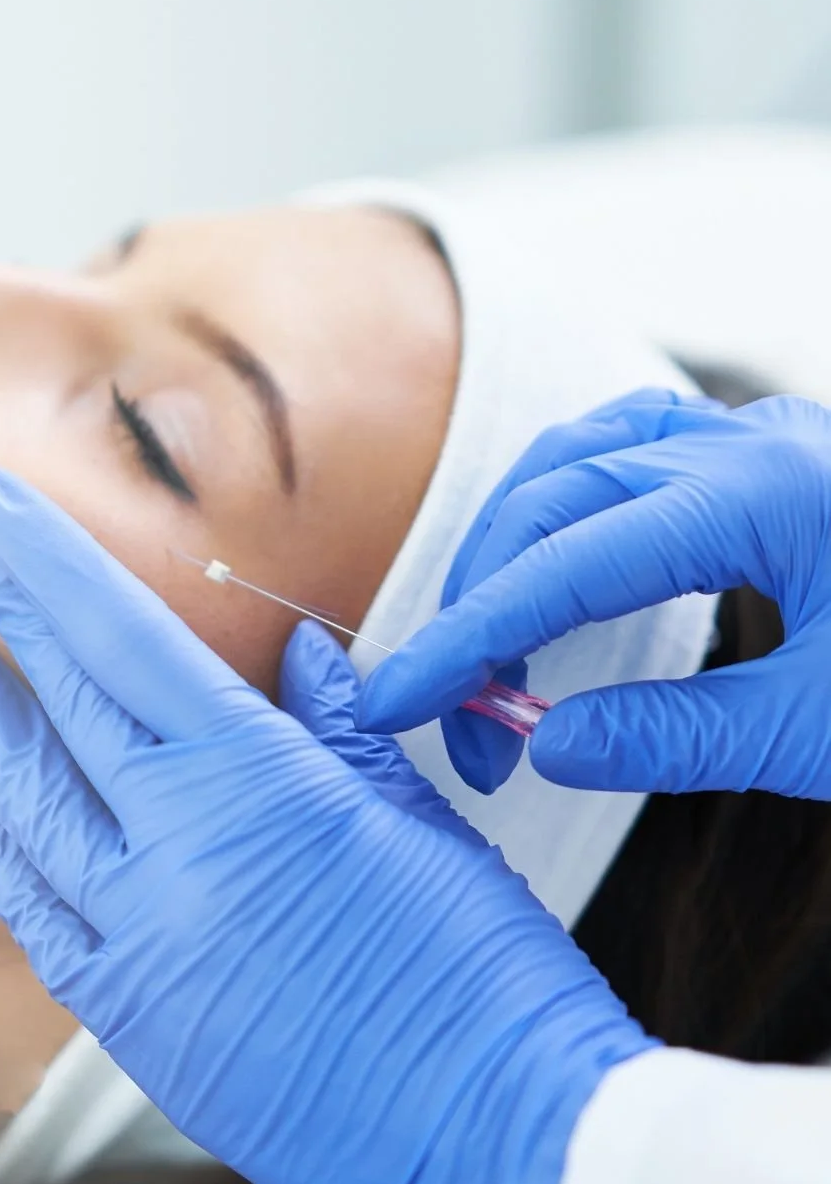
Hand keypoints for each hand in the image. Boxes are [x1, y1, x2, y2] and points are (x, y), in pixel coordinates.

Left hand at [0, 464, 653, 1183]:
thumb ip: (339, 729)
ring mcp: (141, 942)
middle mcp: (176, 852)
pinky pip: (36, 919)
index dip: (45, 561)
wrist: (501, 1149)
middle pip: (61, 703)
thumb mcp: (420, 820)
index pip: (121, 639)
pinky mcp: (134, 1022)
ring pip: (22, 804)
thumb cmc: (484, 974)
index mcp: (256, 781)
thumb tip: (298, 655)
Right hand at [357, 392, 830, 798]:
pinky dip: (565, 498)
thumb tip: (541, 746)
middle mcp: (750, 445)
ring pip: (577, 458)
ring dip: (508, 546)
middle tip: (453, 717)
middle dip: (478, 607)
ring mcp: (757, 437)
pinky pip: (629, 444)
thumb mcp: (821, 735)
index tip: (395, 703)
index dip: (467, 637)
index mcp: (768, 494)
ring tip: (485, 643)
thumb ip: (678, 737)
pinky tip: (549, 549)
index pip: (568, 564)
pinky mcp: (764, 454)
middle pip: (551, 500)